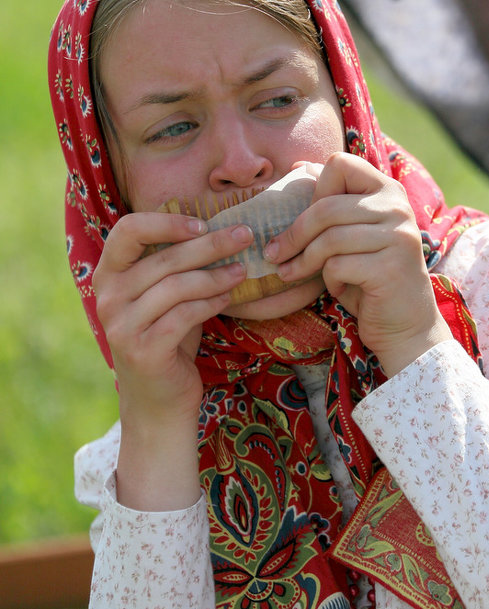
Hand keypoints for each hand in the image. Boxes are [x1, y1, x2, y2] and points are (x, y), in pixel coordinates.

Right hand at [92, 212, 252, 508]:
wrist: (159, 401)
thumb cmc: (169, 338)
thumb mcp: (168, 296)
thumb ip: (177, 265)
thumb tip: (223, 226)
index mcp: (109, 276)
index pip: (127, 231)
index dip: (165, 222)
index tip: (203, 223)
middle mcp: (108, 298)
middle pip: (163, 258)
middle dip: (210, 244)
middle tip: (246, 235)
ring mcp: (121, 326)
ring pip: (176, 286)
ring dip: (216, 275)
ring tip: (243, 270)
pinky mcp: (142, 350)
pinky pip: (184, 315)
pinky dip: (211, 302)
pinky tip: (230, 297)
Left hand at [265, 153, 451, 375]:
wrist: (406, 323)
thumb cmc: (371, 275)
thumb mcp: (352, 233)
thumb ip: (333, 202)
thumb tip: (297, 166)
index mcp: (388, 191)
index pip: (341, 163)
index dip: (316, 189)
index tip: (306, 217)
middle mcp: (398, 207)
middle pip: (327, 206)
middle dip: (295, 233)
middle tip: (274, 253)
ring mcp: (398, 237)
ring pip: (329, 239)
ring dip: (303, 261)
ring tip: (290, 274)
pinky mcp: (391, 267)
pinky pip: (338, 266)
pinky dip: (330, 280)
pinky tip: (338, 287)